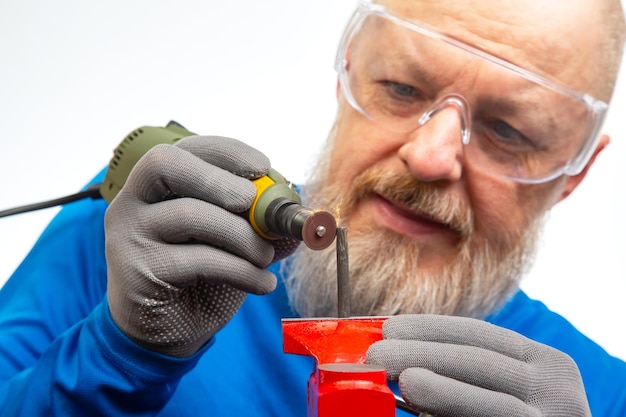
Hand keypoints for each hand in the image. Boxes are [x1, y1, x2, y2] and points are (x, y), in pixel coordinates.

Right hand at [105, 135, 297, 356]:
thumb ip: (258, 224)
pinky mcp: (139, 272)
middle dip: (219, 178)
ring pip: (190, 215)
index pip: (184, 148)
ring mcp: (130, 236)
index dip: (226, 152)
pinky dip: (243, 271)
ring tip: (266, 257)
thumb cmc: (199, 277)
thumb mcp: (231, 243)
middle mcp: (132, 202)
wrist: (165, 334)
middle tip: (252, 202)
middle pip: (167, 164)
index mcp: (154, 186)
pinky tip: (263, 283)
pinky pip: (200, 261)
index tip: (265, 166)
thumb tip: (294, 216)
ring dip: (243, 235)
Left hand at [367, 314, 589, 416]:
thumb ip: (462, 374)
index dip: (430, 328)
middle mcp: (557, 386)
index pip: (480, 334)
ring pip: (493, 401)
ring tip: (402, 379)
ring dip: (441, 388)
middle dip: (423, 352)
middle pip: (481, 361)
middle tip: (377, 354)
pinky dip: (456, 416)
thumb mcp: (503, 388)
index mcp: (542, 362)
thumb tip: (397, 361)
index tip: (388, 327)